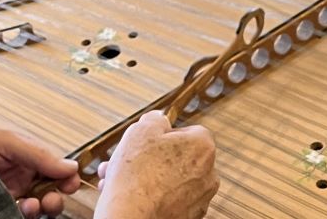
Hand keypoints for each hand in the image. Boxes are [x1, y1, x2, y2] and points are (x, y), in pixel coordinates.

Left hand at [0, 127, 80, 217]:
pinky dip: (29, 214)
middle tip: (54, 197)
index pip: (55, 169)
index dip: (66, 177)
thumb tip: (70, 165)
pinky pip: (24, 215)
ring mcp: (14, 194)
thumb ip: (39, 154)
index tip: (71, 182)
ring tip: (37, 203)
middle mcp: (23, 177)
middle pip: (51, 191)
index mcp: (28, 157)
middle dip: (56, 196)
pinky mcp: (3, 206)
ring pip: (40, 207)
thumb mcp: (10, 141)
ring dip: (44, 206)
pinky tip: (26, 207)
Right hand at [94, 113, 218, 218]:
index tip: (148, 140)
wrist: (132, 217)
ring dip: (146, 175)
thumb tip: (160, 120)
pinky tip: (128, 193)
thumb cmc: (137, 173)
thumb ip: (155, 119)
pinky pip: (169, 200)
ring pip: (169, 179)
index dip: (166, 134)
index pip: (189, 132)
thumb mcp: (141, 129)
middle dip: (150, 157)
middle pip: (177, 157)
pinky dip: (152, 195)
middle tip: (127, 158)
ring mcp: (199, 200)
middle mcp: (209, 174)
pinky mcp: (188, 218)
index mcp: (203, 147)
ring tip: (117, 177)